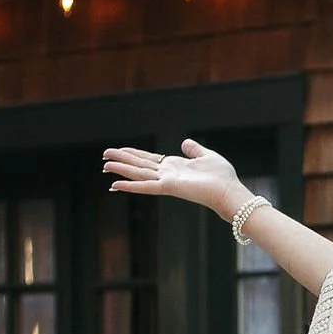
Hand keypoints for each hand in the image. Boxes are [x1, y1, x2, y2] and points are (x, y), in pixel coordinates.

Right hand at [102, 138, 244, 220]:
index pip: (149, 160)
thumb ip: (194, 149)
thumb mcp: (207, 156)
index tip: (119, 151)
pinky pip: (145, 186)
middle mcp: (167, 175)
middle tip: (104, 156)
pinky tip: (115, 185)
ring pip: (138, 174)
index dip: (133, 154)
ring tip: (105, 166)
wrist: (229, 191)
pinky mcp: (168, 188)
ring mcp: (166, 182)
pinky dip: (130, 186)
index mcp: (175, 167)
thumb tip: (185, 142)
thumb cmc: (222, 177)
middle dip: (122, 160)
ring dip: (121, 170)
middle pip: (140, 165)